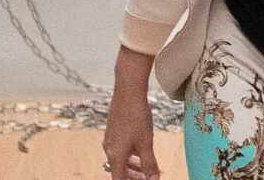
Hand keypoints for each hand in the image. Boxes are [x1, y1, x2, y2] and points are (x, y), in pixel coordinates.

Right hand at [103, 48, 160, 179]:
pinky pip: (121, 149)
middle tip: (149, 178)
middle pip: (120, 171)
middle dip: (134, 177)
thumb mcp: (146, 143)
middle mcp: (109, 150)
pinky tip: (141, 151)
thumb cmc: (137, 117)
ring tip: (147, 168)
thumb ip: (149, 163)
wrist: (128, 93)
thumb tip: (154, 179)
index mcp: (115, 156)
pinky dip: (131, 155)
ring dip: (134, 166)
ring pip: (121, 159)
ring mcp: (110, 140)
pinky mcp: (114, 131)